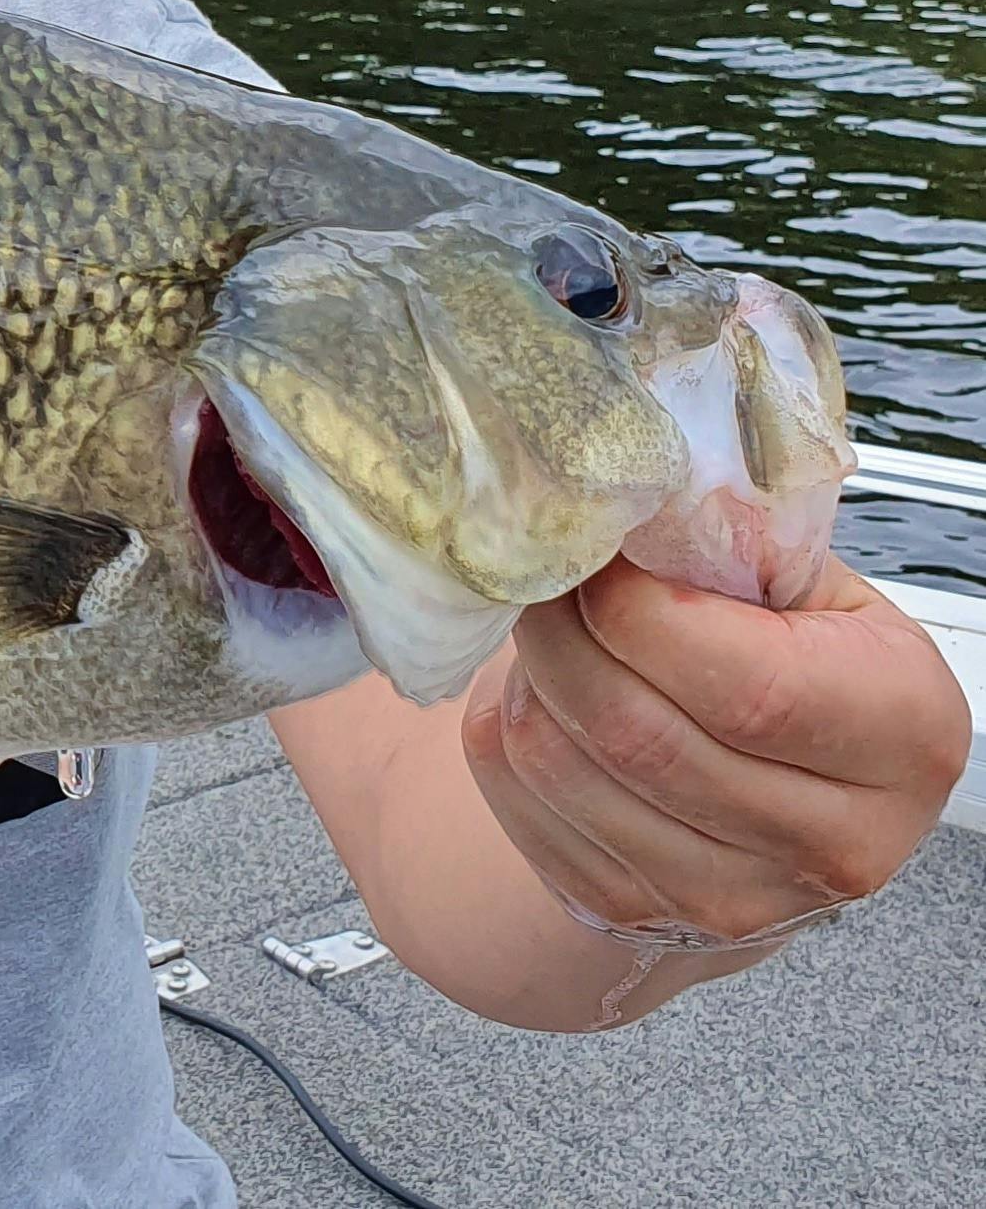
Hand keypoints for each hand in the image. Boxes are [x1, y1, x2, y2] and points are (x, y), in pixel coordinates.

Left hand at [462, 554, 970, 950]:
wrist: (772, 788)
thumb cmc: (791, 659)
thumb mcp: (806, 587)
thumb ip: (735, 542)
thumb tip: (620, 496)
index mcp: (904, 736)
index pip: (748, 688)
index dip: (641, 610)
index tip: (597, 552)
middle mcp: (835, 842)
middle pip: (637, 730)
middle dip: (562, 627)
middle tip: (545, 569)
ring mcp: (732, 901)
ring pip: (561, 763)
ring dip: (529, 672)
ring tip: (553, 625)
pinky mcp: (632, 914)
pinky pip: (516, 794)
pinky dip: (505, 723)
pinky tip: (546, 690)